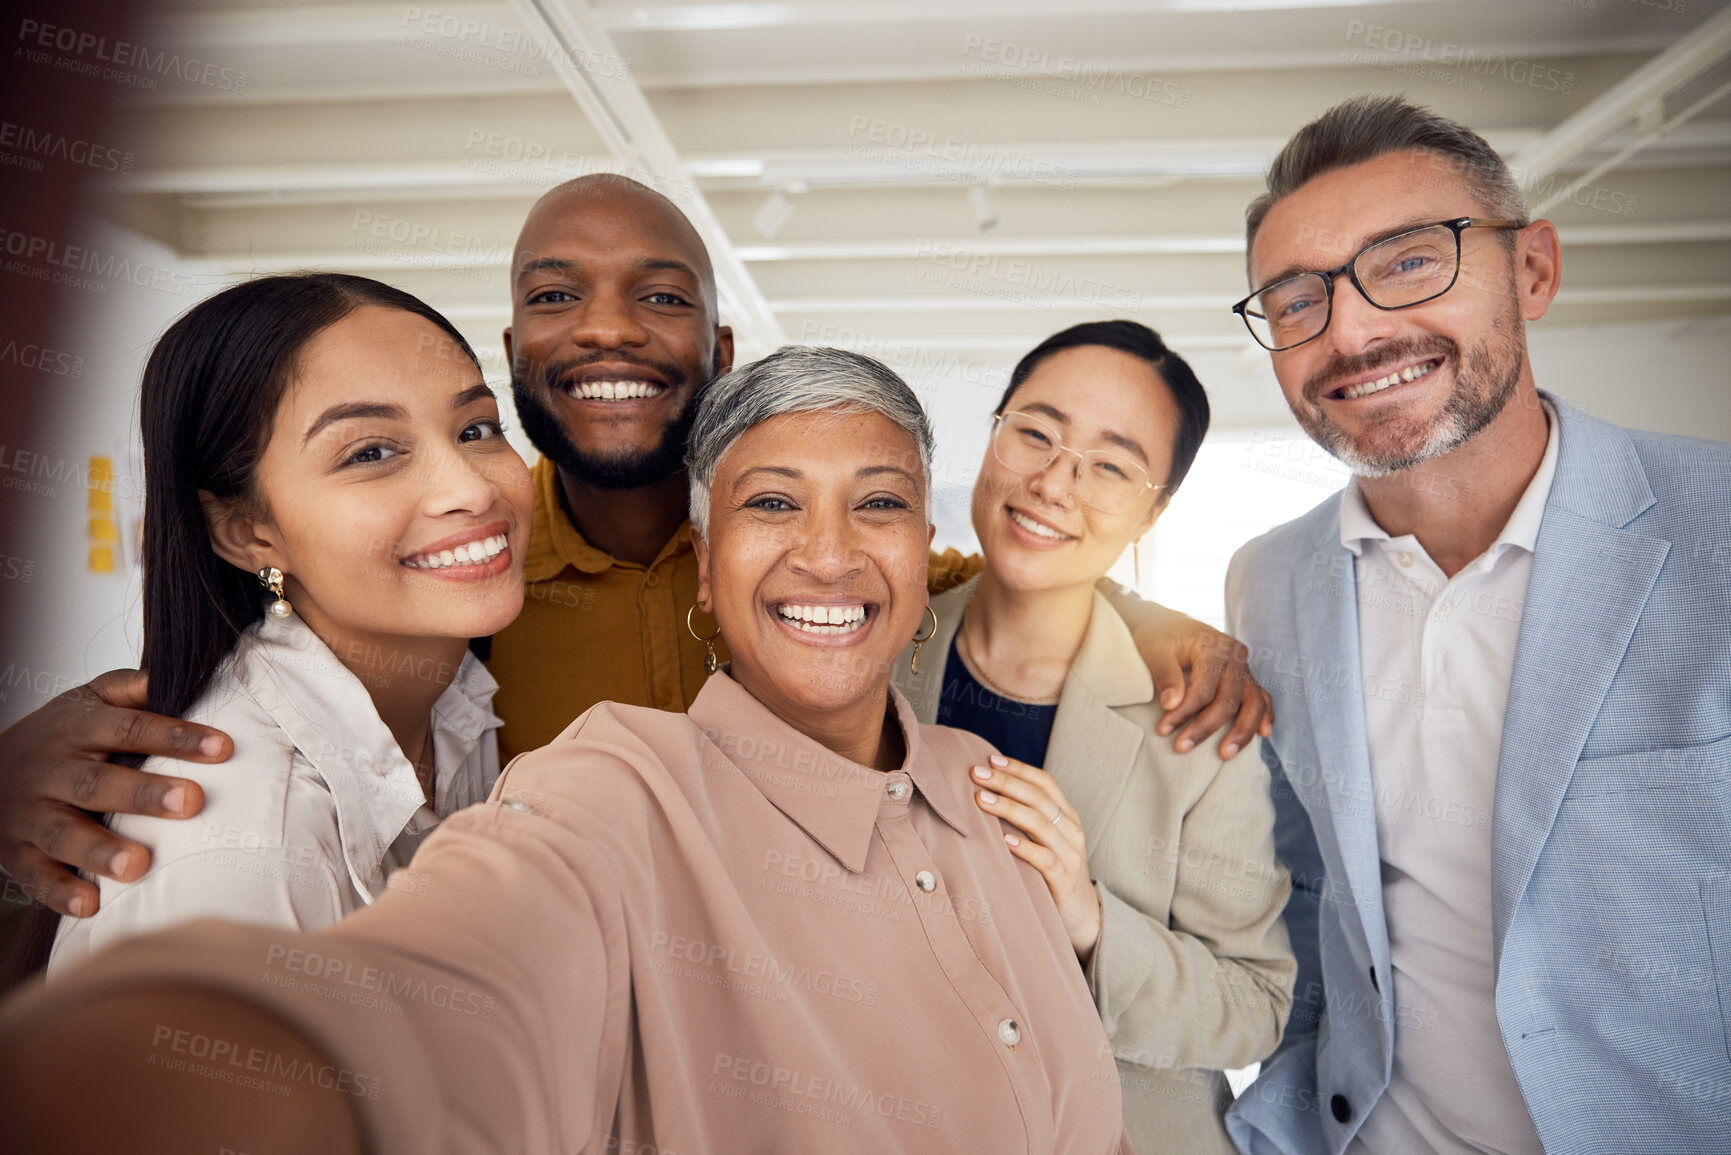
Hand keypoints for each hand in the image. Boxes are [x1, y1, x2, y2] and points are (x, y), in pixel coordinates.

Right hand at [0, 670, 225, 916]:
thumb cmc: (58, 736)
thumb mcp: (87, 700)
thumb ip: (131, 689)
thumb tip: (180, 676)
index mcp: (77, 728)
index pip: (130, 728)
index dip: (176, 737)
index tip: (222, 748)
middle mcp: (52, 771)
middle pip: (97, 782)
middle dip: (144, 793)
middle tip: (191, 800)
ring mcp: (31, 814)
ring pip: (63, 833)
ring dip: (101, 850)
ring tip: (139, 864)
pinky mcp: (16, 853)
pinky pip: (36, 875)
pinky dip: (60, 892)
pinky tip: (91, 905)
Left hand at [971, 754, 1101, 961]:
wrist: (1083, 917)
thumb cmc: (1053, 874)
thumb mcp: (1044, 842)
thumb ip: (1025, 820)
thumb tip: (985, 794)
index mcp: (1066, 817)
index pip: (1045, 783)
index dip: (1019, 769)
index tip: (990, 760)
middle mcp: (1071, 831)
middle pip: (1039, 798)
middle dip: (1006, 782)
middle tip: (976, 774)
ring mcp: (1071, 855)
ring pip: (1040, 823)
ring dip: (1009, 808)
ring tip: (982, 800)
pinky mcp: (1064, 880)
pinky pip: (1045, 858)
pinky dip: (1024, 847)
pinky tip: (1004, 840)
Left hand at [1122, 602, 1271, 759]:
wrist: (1171, 627)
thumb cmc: (1160, 637)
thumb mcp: (1154, 650)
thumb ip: (1164, 675)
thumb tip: (1172, 704)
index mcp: (1215, 646)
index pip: (1204, 688)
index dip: (1185, 713)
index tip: (1164, 730)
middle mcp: (1236, 656)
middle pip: (1228, 700)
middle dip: (1205, 727)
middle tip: (1182, 747)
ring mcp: (1244, 667)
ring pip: (1253, 704)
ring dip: (1241, 731)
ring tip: (1225, 755)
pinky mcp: (1246, 677)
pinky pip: (1261, 699)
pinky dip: (1263, 716)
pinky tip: (1263, 734)